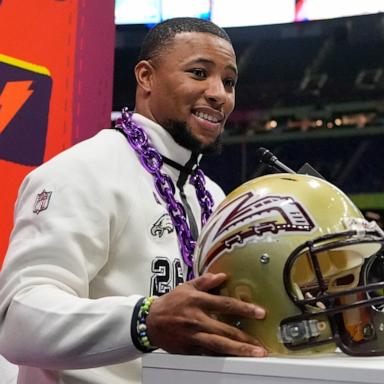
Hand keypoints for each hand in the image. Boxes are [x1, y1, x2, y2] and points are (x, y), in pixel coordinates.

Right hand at [146, 272, 266, 356]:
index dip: (243, 309)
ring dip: (238, 350)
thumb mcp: (186, 286)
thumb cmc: (171, 302)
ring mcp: (193, 336)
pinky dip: (222, 357)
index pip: (224, 304)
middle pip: (225, 329)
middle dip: (245, 337)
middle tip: (261, 343)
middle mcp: (197, 319)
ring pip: (218, 345)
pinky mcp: (189, 349)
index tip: (260, 313)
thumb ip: (205, 281)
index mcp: (197, 301)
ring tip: (254, 354)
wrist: (151, 321)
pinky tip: (235, 359)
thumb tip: (222, 276)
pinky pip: (208, 354)